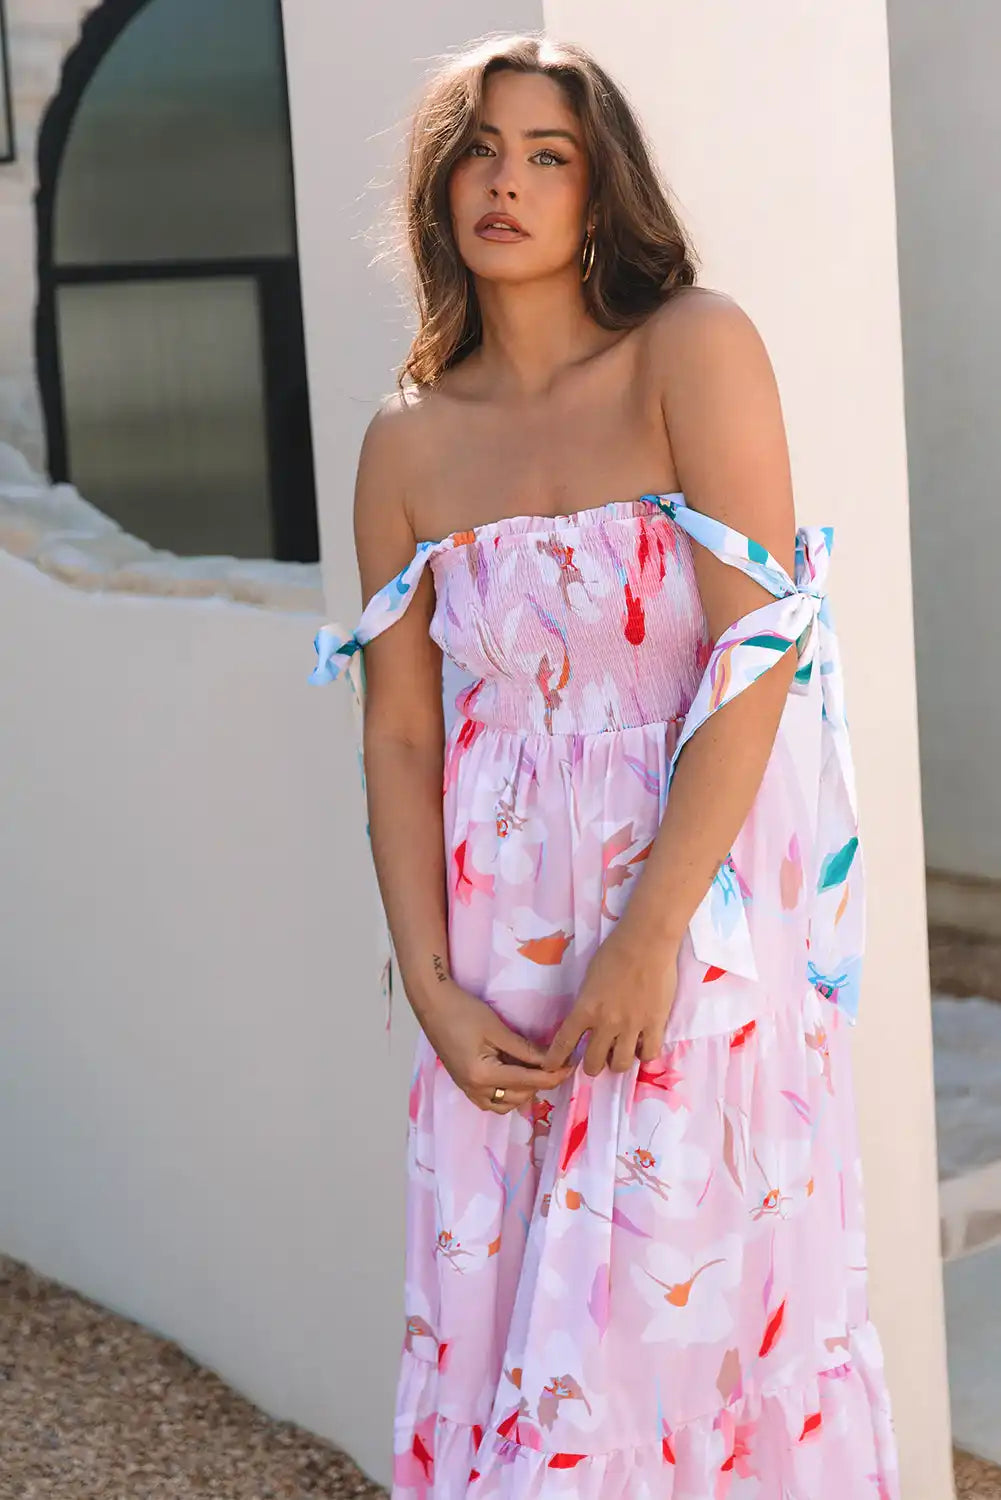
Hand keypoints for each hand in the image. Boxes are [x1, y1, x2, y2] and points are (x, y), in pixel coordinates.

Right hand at [420, 979, 575, 1112]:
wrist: (432, 1004)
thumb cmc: (463, 1011)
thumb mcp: (497, 1028)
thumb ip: (524, 1049)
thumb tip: (550, 1059)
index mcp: (483, 1075)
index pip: (527, 1081)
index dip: (552, 1076)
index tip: (570, 1067)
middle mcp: (475, 1089)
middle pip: (518, 1097)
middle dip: (539, 1083)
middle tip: (555, 1064)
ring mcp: (467, 1089)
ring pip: (505, 1104)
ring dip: (524, 1091)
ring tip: (535, 1069)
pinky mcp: (464, 1084)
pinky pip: (491, 1101)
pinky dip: (507, 1094)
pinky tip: (515, 1075)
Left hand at [539, 926, 680, 1076]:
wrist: (646, 942)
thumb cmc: (615, 952)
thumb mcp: (589, 978)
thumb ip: (587, 1004)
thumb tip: (587, 1021)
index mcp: (585, 1008)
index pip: (564, 1043)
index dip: (555, 1060)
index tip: (551, 1068)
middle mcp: (606, 1023)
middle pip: (593, 1063)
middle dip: (591, 1065)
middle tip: (596, 1057)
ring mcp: (632, 1026)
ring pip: (620, 1064)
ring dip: (616, 1062)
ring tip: (619, 1053)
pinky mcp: (655, 1024)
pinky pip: (648, 1054)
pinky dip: (643, 1053)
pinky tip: (642, 1045)